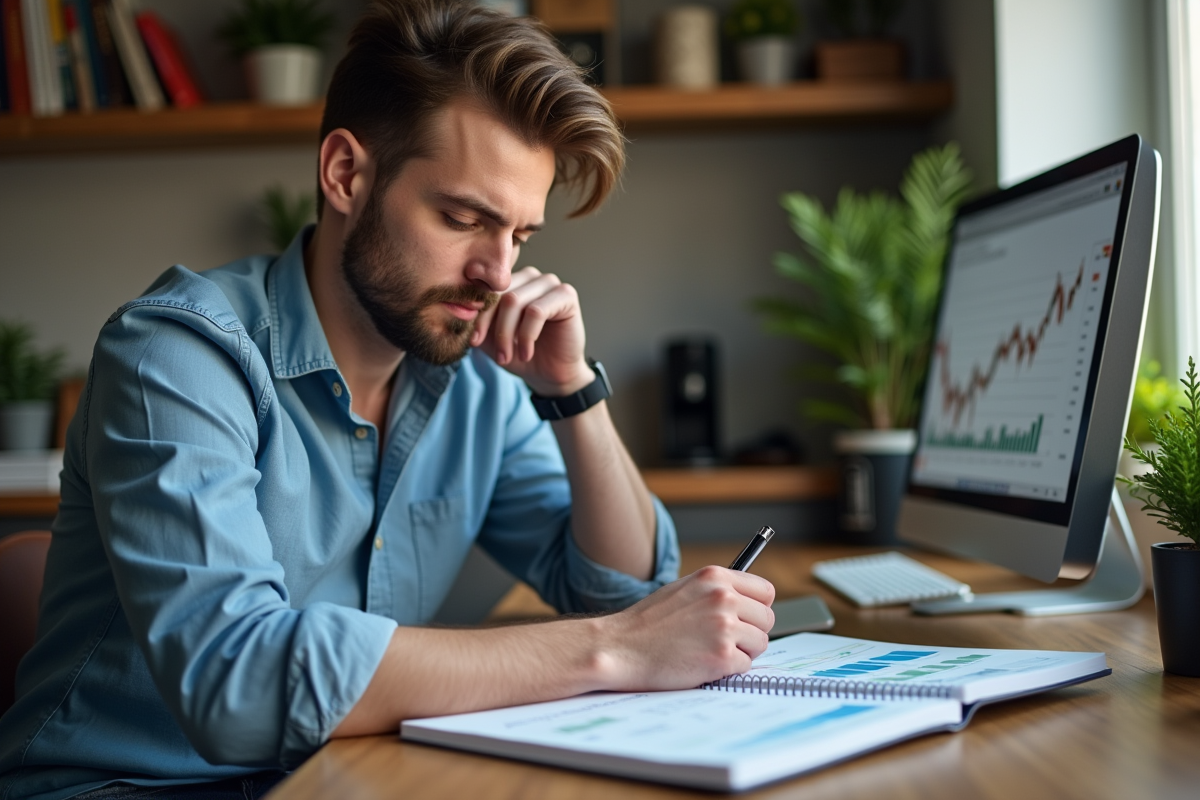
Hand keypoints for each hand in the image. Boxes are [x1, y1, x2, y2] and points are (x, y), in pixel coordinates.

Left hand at [470, 266, 593, 396]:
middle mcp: (530, 276)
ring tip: (508, 357)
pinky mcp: (566, 295)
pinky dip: (527, 336)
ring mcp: (549, 282)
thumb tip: (459, 311)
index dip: (478, 316)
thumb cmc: (520, 354)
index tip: (474, 342)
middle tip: (496, 356)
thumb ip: (476, 321)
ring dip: (507, 334)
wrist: (549, 375)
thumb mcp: (490, 338)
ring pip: (515, 301)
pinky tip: (526, 353)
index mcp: (510, 282)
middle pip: (499, 294)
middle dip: (493, 328)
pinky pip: (537, 311)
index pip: (486, 289)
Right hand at [594, 566, 775, 691]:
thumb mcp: (684, 589)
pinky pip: (745, 666)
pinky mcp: (722, 657)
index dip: (757, 608)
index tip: (748, 618)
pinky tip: (703, 664)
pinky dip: (728, 670)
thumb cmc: (648, 622)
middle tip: (724, 640)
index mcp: (715, 577)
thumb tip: (748, 602)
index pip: (765, 591)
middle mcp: (723, 598)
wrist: (620, 647)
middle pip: (767, 619)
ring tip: (710, 651)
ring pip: (760, 643)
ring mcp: (724, 627)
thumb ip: (716, 590)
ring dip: (741, 652)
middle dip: (750, 632)